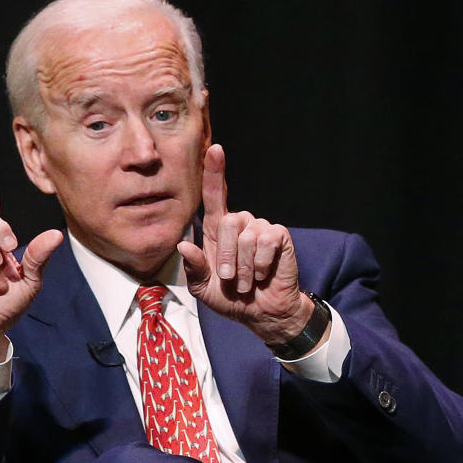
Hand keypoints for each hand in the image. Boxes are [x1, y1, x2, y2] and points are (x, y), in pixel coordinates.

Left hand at [177, 144, 320, 346]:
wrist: (260, 313)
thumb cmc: (230, 298)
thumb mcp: (203, 288)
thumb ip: (193, 268)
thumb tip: (183, 246)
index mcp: (217, 231)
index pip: (214, 196)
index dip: (214, 172)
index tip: (215, 149)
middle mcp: (239, 224)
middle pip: (227, 221)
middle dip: (226, 256)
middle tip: (230, 280)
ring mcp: (260, 227)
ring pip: (247, 235)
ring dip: (243, 266)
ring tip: (246, 282)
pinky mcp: (279, 236)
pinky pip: (267, 240)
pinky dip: (261, 263)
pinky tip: (262, 274)